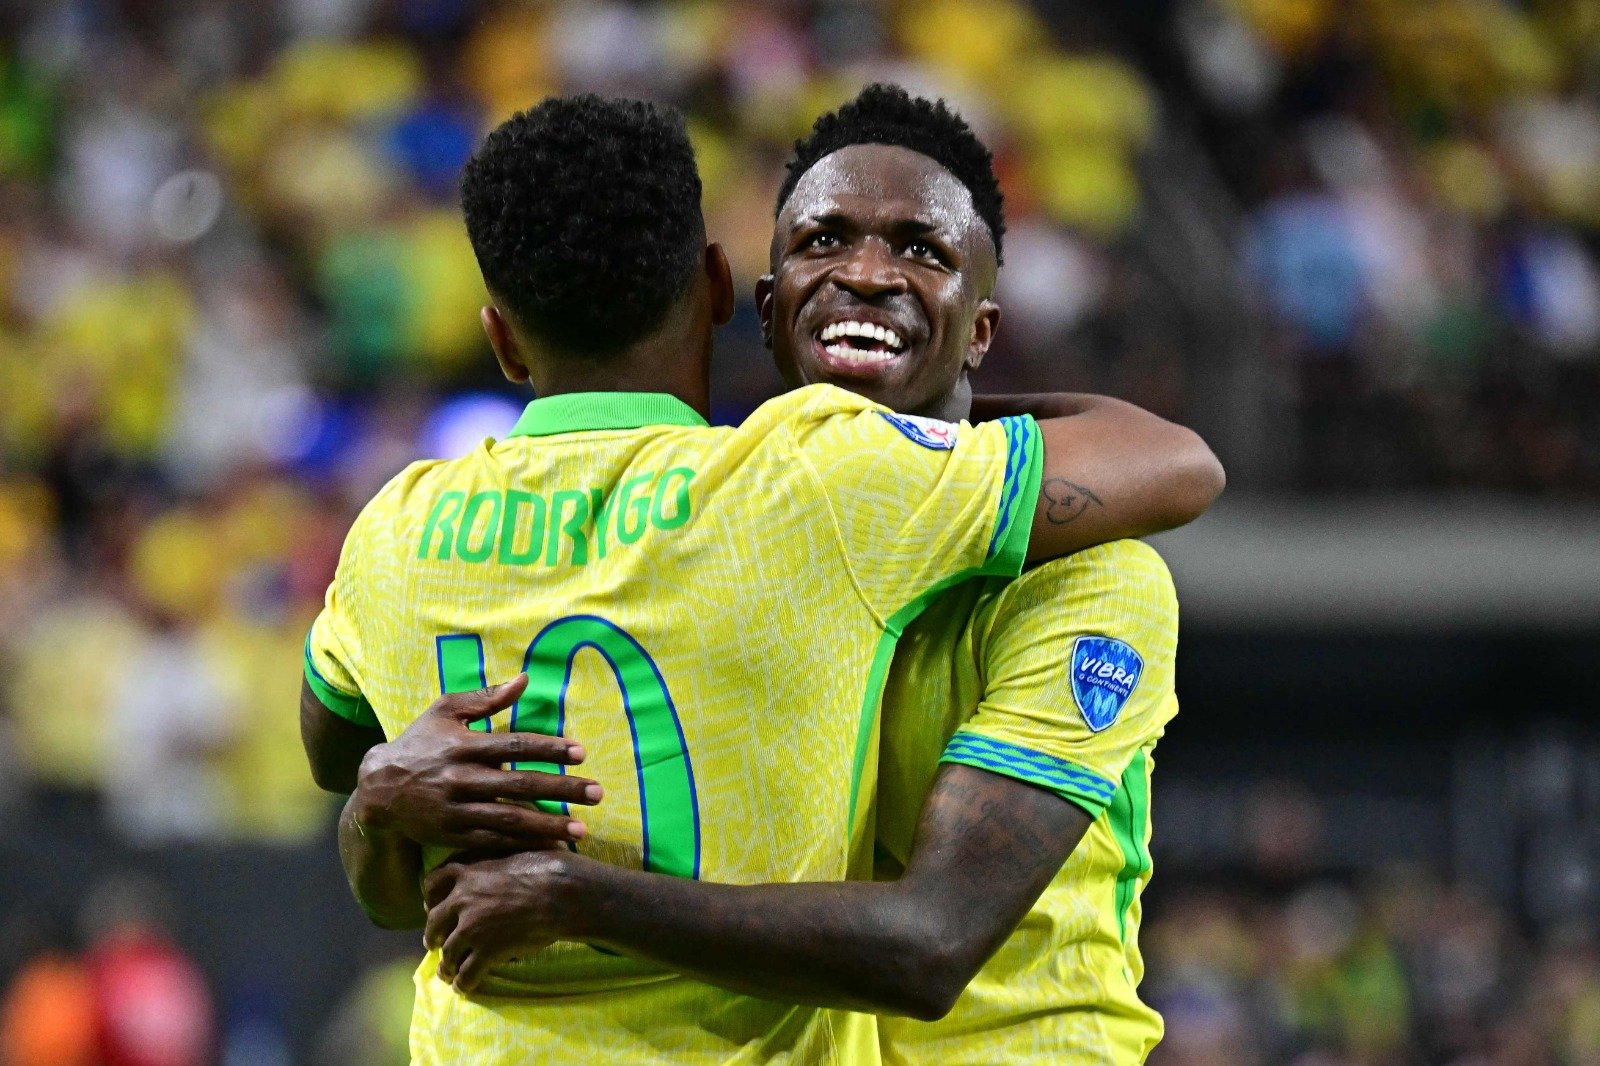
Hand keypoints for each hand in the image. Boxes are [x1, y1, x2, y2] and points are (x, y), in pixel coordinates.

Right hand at [351, 674, 603, 850]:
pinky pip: (493, 841)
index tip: (582, 753)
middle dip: (562, 789)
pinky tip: (550, 848)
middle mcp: (462, 779)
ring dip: (548, 825)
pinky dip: (522, 845)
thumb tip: (525, 679)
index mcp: (464, 745)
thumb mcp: (445, 711)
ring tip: (582, 828)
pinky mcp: (453, 835)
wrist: (378, 789)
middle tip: (597, 793)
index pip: (515, 746)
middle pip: (520, 785)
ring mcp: (457, 810)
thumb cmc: (419, 742)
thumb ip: (486, 699)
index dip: (550, 749)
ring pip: (510, 819)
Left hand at [423, 851, 588, 993]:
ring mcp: (471, 928)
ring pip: (448, 953)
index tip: (432, 906)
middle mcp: (461, 900)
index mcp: (465, 871)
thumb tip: (493, 863)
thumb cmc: (545, 865)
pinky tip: (463, 987)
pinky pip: (466, 973)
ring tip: (447, 972)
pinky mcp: (486, 952)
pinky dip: (462, 983)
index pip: (432, 883)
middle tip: (435, 944)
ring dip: (446, 965)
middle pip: (434, 923)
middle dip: (433, 936)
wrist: (559, 893)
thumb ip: (491, 857)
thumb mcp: (510, 849)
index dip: (431, 898)